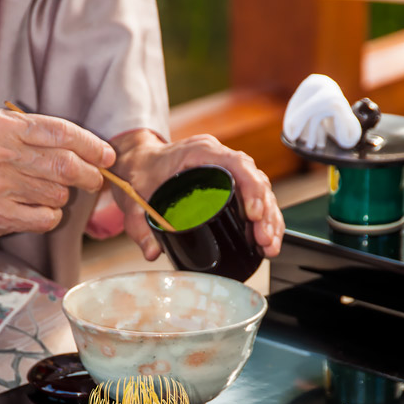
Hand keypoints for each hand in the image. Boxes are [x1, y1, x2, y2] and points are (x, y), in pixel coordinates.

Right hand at [0, 108, 115, 238]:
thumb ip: (24, 133)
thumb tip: (70, 145)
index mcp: (2, 126)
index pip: (61, 132)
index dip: (91, 145)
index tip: (106, 154)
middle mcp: (3, 153)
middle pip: (68, 165)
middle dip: (90, 175)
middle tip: (94, 180)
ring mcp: (1, 185)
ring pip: (58, 194)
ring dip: (62, 198)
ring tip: (46, 194)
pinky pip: (44, 219)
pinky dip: (48, 218)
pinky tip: (36, 212)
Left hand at [110, 130, 283, 260]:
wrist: (137, 162)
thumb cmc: (139, 171)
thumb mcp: (133, 197)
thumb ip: (139, 225)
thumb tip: (152, 252)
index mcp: (201, 152)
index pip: (237, 164)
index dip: (251, 188)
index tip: (253, 214)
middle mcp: (219, 158)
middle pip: (255, 180)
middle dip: (266, 212)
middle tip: (264, 240)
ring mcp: (226, 170)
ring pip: (260, 191)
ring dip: (269, 219)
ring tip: (268, 246)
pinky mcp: (228, 184)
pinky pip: (253, 198)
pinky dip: (263, 218)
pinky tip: (265, 240)